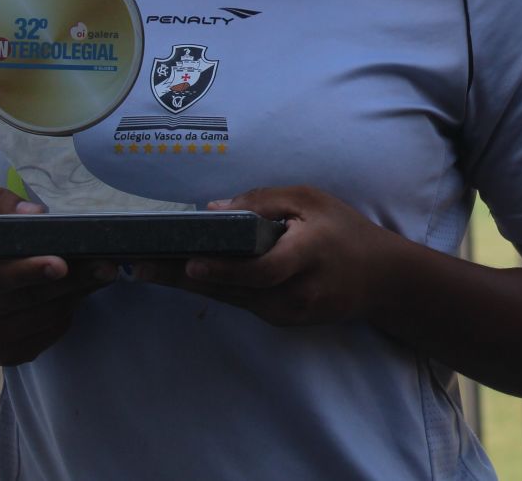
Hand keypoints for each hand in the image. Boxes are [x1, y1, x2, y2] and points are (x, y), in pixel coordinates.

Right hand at [0, 189, 115, 366]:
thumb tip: (34, 214)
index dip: (30, 270)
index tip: (62, 263)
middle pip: (31, 298)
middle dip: (73, 280)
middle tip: (106, 265)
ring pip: (47, 316)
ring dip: (77, 293)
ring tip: (100, 271)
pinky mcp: (8, 356)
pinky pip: (50, 332)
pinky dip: (68, 311)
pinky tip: (76, 293)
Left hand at [138, 186, 395, 327]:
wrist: (382, 279)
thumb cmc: (345, 231)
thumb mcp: (312, 200)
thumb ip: (265, 202)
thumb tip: (214, 211)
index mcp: (307, 255)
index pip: (262, 269)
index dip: (226, 270)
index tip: (190, 264)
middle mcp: (295, 292)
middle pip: (233, 290)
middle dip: (182, 278)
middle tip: (139, 266)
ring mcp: (288, 312)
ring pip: (231, 299)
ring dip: (189, 285)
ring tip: (146, 268)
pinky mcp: (282, 321)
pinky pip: (241, 302)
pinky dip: (213, 288)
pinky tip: (181, 275)